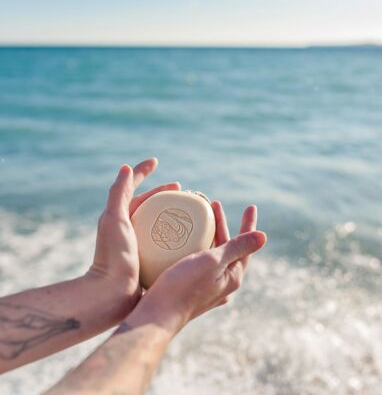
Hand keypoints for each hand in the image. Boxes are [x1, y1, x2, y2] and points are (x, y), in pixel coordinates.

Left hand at [87, 158, 179, 308]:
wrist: (111, 295)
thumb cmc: (112, 257)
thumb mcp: (114, 220)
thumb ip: (119, 193)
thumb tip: (126, 167)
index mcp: (119, 217)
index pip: (133, 188)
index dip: (143, 172)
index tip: (156, 162)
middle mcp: (129, 229)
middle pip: (151, 205)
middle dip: (166, 194)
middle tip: (184, 191)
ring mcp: (141, 244)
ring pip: (161, 223)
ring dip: (175, 214)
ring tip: (192, 211)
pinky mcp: (150, 259)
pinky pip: (168, 242)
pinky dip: (179, 235)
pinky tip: (193, 238)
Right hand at [130, 202, 266, 332]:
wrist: (157, 315)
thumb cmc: (184, 287)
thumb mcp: (213, 262)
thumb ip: (237, 248)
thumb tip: (263, 237)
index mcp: (232, 277)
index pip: (245, 246)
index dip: (248, 225)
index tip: (251, 207)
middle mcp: (222, 284)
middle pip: (228, 248)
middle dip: (223, 226)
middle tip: (216, 205)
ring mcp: (206, 287)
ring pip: (213, 255)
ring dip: (210, 235)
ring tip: (202, 218)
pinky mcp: (190, 287)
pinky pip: (199, 262)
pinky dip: (198, 247)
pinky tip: (186, 241)